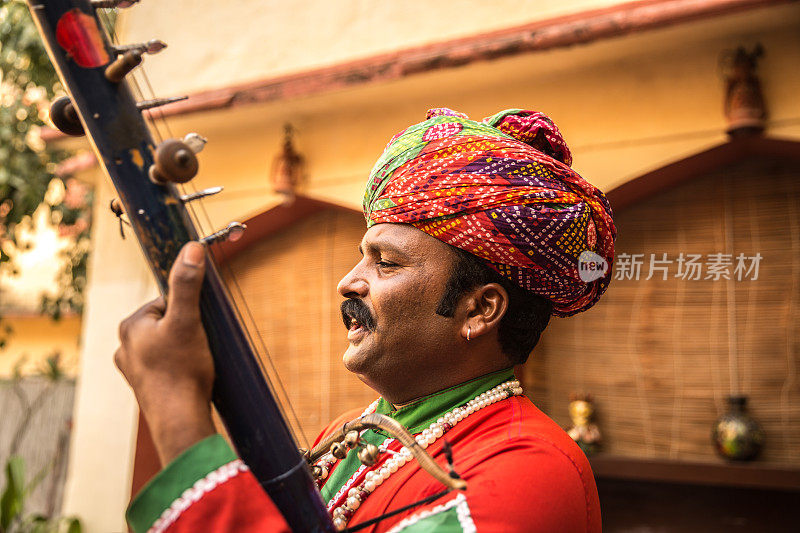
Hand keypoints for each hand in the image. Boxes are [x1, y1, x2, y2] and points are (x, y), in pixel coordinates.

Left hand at [115, 241, 215, 464]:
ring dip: (184, 349)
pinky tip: (190, 378)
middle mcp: (124, 346)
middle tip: (200, 347)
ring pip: (167, 345)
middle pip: (167, 323)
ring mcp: (133, 369)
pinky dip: (179, 368)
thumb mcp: (188, 320)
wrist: (179, 420)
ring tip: (195, 364)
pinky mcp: (144, 387)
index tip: (201, 324)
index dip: (189, 310)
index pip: (167, 302)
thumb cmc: (182, 370)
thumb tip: (192, 248)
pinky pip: (165, 366)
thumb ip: (187, 284)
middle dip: (187, 330)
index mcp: (130, 326)